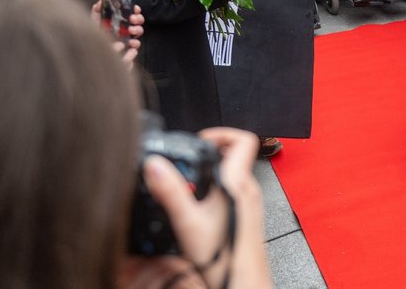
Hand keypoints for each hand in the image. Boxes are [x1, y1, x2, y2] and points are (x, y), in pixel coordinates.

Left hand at [91, 2, 143, 66]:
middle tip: (132, 19)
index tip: (135, 9)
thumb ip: (97, 10)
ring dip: (137, 29)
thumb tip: (101, 1)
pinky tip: (130, 42)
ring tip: (130, 30)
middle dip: (138, 18)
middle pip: (138, 20)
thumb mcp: (94, 20)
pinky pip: (137, 44)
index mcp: (120, 18)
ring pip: (139, 30)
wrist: (94, 47)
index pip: (131, 11)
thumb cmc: (95, 33)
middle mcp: (126, 26)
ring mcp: (128, 36)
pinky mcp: (129, 46)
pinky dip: (136, 42)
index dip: (135, 9)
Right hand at [138, 127, 272, 288]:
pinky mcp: (247, 215)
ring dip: (212, 173)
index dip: (221, 132)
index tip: (200, 139)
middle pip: (234, 155)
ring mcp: (250, 203)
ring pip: (233, 174)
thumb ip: (170, 191)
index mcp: (237, 183)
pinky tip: (199, 206)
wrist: (243, 282)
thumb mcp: (188, 222)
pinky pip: (233, 192)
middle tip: (188, 161)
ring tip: (190, 183)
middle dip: (209, 154)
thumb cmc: (225, 258)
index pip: (243, 139)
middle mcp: (248, 190)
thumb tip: (156, 165)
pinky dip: (216, 190)